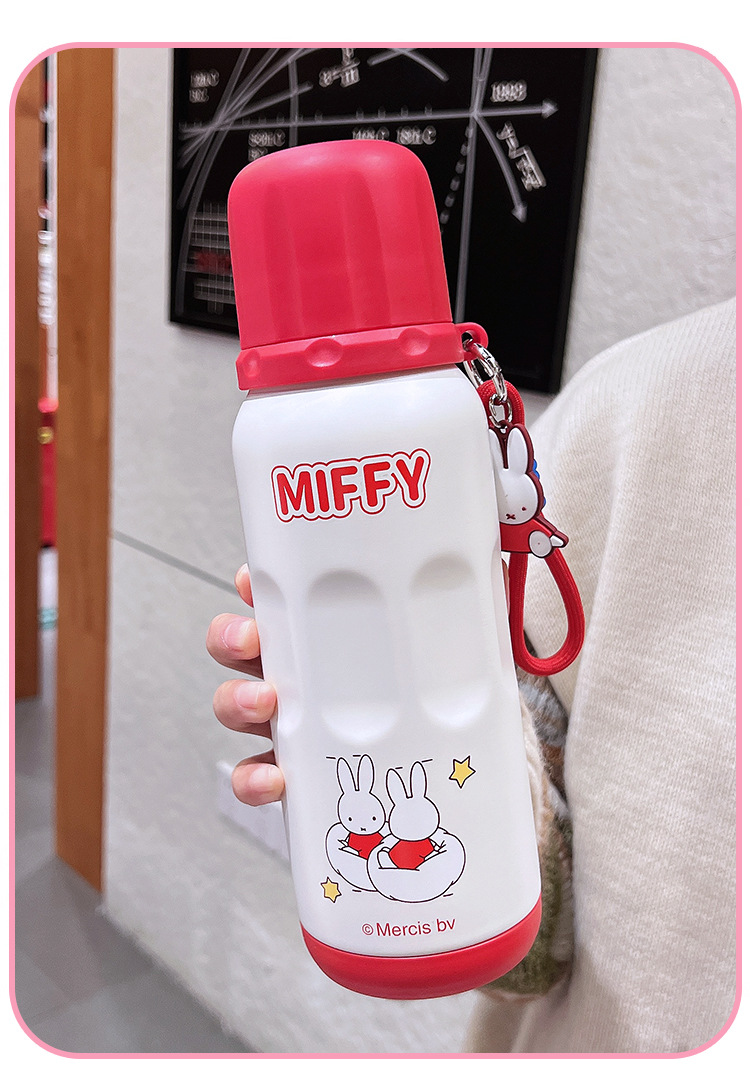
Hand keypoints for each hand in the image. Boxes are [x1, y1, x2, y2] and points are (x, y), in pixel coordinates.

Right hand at [208, 561, 509, 808]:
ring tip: (266, 704)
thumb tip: (493, 564)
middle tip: (253, 639)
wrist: (452, 773)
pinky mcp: (294, 775)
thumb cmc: (439, 697)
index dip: (253, 585)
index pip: (277, 599)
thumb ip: (467, 610)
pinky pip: (255, 777)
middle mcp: (296, 673)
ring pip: (234, 705)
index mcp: (324, 635)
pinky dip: (253, 779)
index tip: (251, 579)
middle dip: (232, 636)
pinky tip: (275, 779)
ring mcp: (289, 724)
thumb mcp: (455, 649)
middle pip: (239, 646)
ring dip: (235, 700)